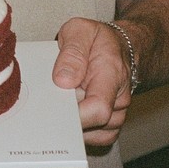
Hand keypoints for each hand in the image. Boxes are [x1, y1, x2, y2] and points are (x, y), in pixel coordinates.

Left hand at [53, 18, 131, 145]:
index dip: (75, 115)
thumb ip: (72, 52)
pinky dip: (78, 128)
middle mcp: (118, 99)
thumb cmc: (96, 39)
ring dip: (73, 122)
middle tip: (50, 100)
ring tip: (61, 100)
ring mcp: (116, 114)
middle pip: (92, 125)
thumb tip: (62, 80)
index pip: (99, 108)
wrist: (117, 46)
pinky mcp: (109, 123)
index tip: (54, 108)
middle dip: (68, 115)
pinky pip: (93, 137)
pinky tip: (68, 110)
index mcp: (112, 73)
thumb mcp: (80, 30)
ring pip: (91, 134)